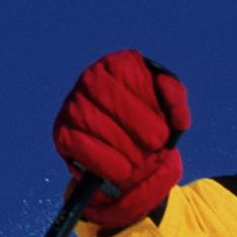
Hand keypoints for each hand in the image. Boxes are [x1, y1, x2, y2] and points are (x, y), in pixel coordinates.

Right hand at [53, 49, 189, 228]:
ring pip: (99, 125)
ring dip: (127, 151)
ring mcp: (73, 104)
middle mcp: (92, 78)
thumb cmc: (152, 134)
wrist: (133, 168)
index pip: (136, 79)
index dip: (153, 111)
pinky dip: (108, 164)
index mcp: (119, 65)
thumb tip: (163, 82)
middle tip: (154, 148)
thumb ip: (174, 97)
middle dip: (142, 132)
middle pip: (117, 103)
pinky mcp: (62, 132)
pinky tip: (121, 171)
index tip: (163, 131)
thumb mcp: (172, 116)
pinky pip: (82, 146)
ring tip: (139, 161)